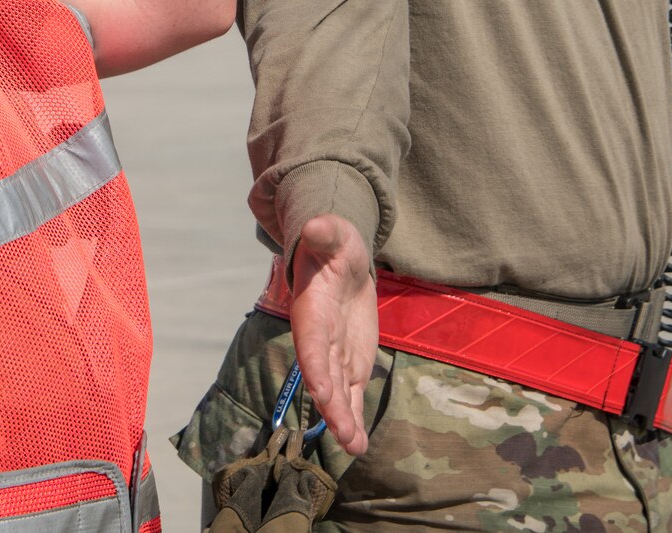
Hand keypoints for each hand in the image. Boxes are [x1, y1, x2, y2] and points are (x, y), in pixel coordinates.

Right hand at [289, 214, 377, 455]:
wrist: (340, 261)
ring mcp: (335, 355)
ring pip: (339, 392)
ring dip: (345, 420)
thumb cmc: (333, 244)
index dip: (317, 366)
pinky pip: (352, 394)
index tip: (324, 391)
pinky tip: (358, 444)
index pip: (313, 343)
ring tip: (354, 446)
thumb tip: (315, 226)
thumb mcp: (333, 234)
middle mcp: (319, 339)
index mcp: (312, 310)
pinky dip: (354, 417)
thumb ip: (325, 233)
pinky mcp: (350, 363)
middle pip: (325, 376)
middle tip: (345, 434)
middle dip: (333, 405)